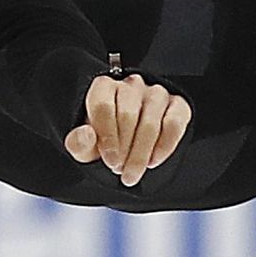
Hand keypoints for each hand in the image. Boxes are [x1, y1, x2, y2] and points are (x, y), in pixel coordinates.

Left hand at [66, 74, 189, 187]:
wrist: (130, 142)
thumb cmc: (105, 140)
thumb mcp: (85, 147)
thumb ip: (78, 143)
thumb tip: (86, 134)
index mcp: (103, 87)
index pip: (104, 106)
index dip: (107, 137)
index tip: (110, 162)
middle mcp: (131, 84)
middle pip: (128, 116)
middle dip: (125, 150)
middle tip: (121, 171)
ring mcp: (156, 93)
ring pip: (151, 122)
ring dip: (142, 152)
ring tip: (134, 172)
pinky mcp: (177, 104)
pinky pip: (173, 124)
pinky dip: (164, 146)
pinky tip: (153, 161)